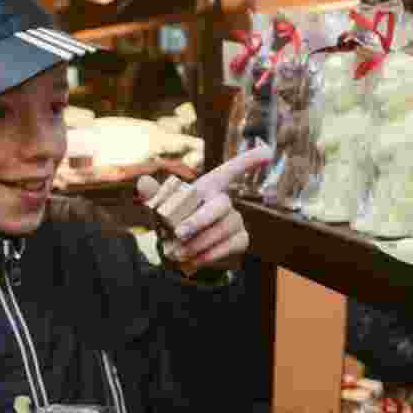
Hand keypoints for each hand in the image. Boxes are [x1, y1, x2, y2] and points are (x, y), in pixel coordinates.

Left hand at [138, 145, 272, 274]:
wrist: (178, 252)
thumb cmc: (169, 224)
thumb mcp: (158, 209)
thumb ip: (153, 196)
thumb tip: (143, 182)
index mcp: (207, 187)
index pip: (230, 170)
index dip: (248, 161)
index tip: (268, 152)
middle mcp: (224, 201)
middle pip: (221, 204)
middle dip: (201, 219)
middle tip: (179, 233)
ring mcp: (235, 220)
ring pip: (224, 228)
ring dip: (200, 241)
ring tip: (177, 253)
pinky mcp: (240, 239)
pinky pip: (232, 244)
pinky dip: (211, 253)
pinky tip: (194, 260)